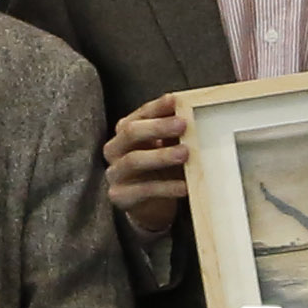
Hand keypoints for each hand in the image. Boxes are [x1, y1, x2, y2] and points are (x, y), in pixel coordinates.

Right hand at [102, 94, 191, 241]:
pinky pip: (143, 190)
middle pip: (131, 132)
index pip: (139, 115)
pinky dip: (166, 188)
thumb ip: (174, 133)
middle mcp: (114, 150)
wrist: (150, 207)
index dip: (157, 108)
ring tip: (185, 153)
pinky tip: (184, 186)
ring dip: (161, 156)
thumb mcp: (167, 148)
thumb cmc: (159, 171)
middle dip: (158, 127)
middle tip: (183, 124)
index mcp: (125, 133)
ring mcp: (115, 173)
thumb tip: (192, 113)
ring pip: (134, 160)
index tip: (176, 100)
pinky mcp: (120, 196)